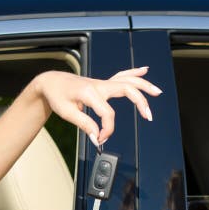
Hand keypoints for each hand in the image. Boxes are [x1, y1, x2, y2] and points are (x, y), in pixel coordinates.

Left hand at [34, 68, 160, 144]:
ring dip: (144, 85)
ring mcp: (102, 83)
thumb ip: (84, 125)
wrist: (51, 82)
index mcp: (90, 92)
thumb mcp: (67, 113)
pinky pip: (121, 76)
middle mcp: (99, 85)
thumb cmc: (57, 96)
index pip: (107, 113)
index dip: (106, 129)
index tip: (100, 139)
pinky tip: (145, 70)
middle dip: (140, 102)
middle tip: (148, 116)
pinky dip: (134, 72)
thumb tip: (97, 138)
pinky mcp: (102, 83)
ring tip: (157, 92)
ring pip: (128, 80)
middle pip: (127, 89)